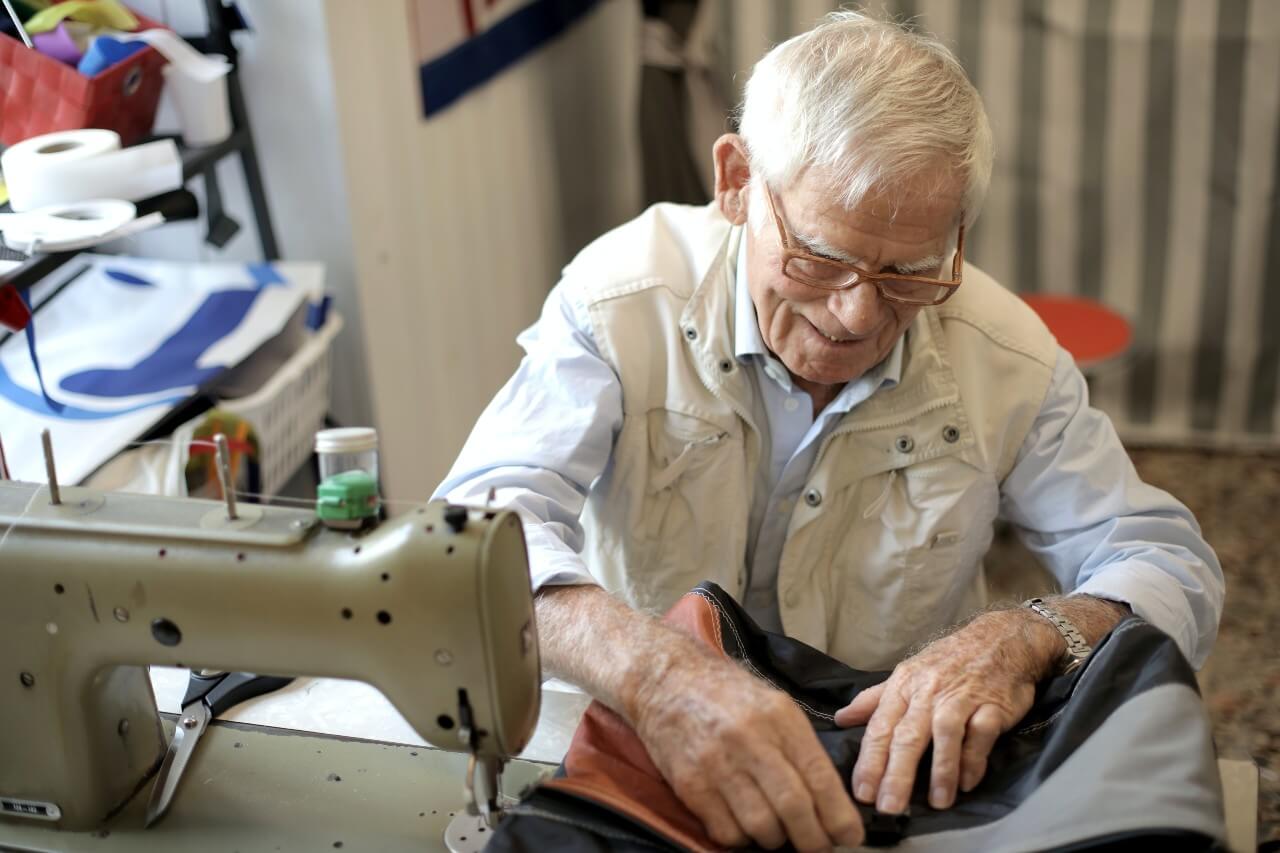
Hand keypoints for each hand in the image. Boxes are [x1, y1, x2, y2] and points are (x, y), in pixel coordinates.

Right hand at [630, 650, 864, 850]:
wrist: (665, 679)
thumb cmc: (726, 693)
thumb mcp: (773, 704)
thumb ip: (800, 746)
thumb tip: (830, 798)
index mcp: (779, 717)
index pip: (819, 777)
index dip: (839, 815)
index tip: (850, 835)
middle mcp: (750, 740)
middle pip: (793, 808)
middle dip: (813, 840)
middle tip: (819, 846)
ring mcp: (717, 764)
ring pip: (761, 827)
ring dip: (776, 840)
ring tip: (777, 832)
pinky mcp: (690, 784)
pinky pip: (726, 832)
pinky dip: (741, 838)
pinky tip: (743, 823)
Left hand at [834, 609, 1058, 814]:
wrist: (1001, 638)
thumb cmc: (948, 660)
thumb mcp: (907, 673)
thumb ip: (874, 699)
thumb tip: (841, 718)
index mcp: (904, 685)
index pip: (880, 726)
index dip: (870, 760)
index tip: (861, 791)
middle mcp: (929, 692)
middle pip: (908, 735)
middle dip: (896, 773)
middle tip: (888, 806)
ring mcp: (962, 698)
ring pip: (945, 734)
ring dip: (941, 770)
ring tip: (937, 802)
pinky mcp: (993, 705)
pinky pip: (981, 734)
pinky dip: (974, 759)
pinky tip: (967, 783)